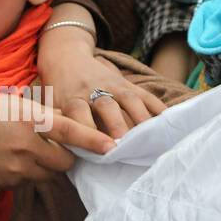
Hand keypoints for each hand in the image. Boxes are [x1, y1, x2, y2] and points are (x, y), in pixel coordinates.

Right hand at [0, 94, 114, 188]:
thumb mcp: (12, 104)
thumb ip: (42, 113)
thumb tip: (69, 121)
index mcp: (29, 120)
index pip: (70, 132)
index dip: (94, 141)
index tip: (113, 147)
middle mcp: (27, 146)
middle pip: (66, 161)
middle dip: (68, 157)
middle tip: (60, 147)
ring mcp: (18, 169)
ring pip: (51, 174)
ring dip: (50, 166)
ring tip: (31, 151)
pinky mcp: (11, 184)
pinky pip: (33, 181)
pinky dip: (32, 173)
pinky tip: (14, 160)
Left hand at [44, 49, 164, 138]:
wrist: (66, 58)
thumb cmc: (59, 94)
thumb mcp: (52, 109)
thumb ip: (60, 130)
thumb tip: (66, 162)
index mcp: (71, 99)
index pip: (78, 114)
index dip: (87, 131)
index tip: (96, 149)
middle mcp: (92, 90)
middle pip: (106, 106)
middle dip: (116, 125)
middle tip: (125, 146)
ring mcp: (112, 85)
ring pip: (128, 100)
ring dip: (140, 118)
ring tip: (151, 138)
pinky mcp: (127, 83)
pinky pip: (145, 95)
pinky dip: (157, 108)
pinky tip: (168, 123)